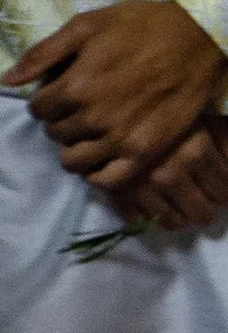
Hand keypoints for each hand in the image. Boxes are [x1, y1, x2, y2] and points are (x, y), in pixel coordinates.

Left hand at [8, 0, 227, 187]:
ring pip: (73, 161)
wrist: (197, 37)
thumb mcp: (87, 25)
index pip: (37, 109)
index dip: (44, 100)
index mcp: (76, 86)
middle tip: (76, 109)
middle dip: (59, 120)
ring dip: (73, 148)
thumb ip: (43, 53)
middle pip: (54, 133)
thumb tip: (6, 80)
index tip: (58, 92)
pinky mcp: (144, 152)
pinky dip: (96, 174)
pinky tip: (99, 158)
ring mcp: (119, 138)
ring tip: (86, 133)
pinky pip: (107, 180)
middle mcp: (94, 117)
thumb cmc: (141, 26)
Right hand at [111, 116, 227, 234]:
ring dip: (182, 218)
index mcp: (196, 151)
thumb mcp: (205, 119)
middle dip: (206, 208)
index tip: (220, 188)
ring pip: (174, 223)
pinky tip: (156, 205)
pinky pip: (141, 221)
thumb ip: (225, 142)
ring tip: (183, 208)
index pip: (225, 192)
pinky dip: (151, 217)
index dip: (225, 192)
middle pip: (202, 213)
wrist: (115, 109)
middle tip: (203, 201)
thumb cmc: (168, 112)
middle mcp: (169, 174)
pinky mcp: (119, 195)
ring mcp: (143, 188)